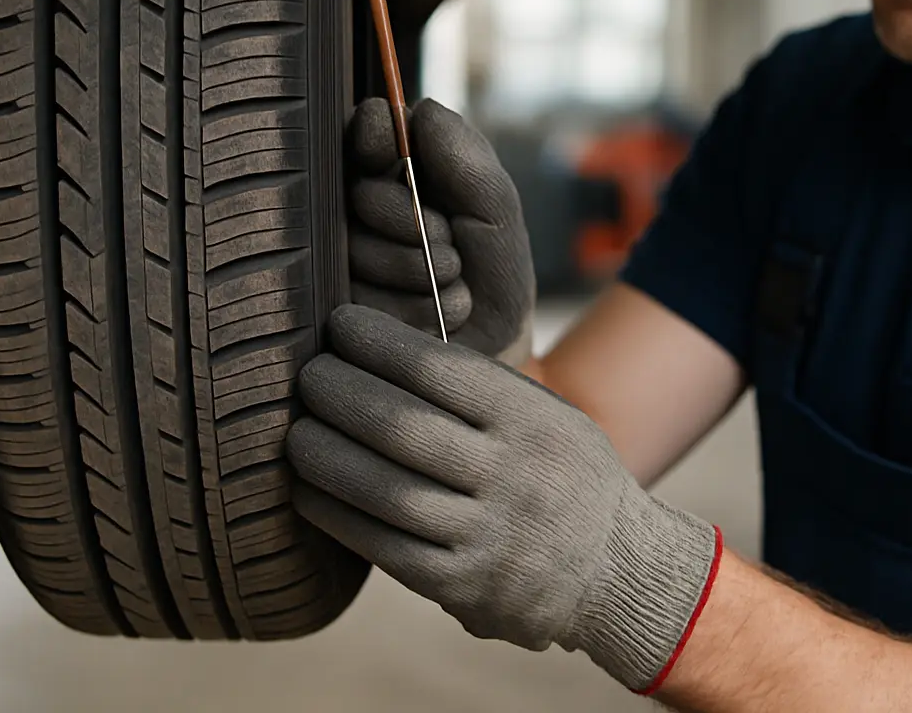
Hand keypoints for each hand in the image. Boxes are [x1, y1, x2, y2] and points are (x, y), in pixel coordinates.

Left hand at [286, 305, 722, 692]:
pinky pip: (384, 547)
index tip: (340, 324)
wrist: (617, 569)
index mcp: (532, 418)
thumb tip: (376, 347)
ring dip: (324, 456)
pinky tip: (308, 491)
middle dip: (339, 395)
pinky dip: (336, 515)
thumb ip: (478, 389)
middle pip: (402, 427)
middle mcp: (513, 475)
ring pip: (385, 491)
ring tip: (294, 432)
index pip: (440, 370)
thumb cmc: (560, 472)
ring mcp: (488, 536)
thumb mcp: (545, 415)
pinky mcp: (463, 588)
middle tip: (305, 375)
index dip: (379, 343)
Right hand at [346, 97, 534, 364]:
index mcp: (397, 173)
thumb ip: (470, 161)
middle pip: (363, 192)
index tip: (391, 151)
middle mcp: (359, 212)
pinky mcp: (334, 312)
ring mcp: (342, 261)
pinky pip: (362, 298)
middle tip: (449, 246)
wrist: (495, 357)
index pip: (364, 131)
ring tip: (450, 287)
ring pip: (360, 248)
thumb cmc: (496, 279)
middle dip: (414, 221)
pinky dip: (414, 309)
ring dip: (421, 270)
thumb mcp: (498, 214)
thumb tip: (423, 109)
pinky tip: (433, 320)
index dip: (376, 135)